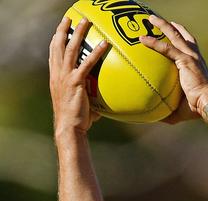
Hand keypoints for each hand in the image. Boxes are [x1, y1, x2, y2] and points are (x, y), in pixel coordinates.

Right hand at [49, 16, 108, 133]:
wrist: (69, 127)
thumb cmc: (77, 119)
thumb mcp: (82, 104)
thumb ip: (92, 99)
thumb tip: (106, 103)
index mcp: (56, 77)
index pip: (54, 53)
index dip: (56, 40)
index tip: (61, 29)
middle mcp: (58, 73)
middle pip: (59, 45)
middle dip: (64, 30)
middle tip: (71, 18)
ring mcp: (65, 76)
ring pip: (71, 49)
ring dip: (78, 33)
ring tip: (86, 22)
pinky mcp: (76, 82)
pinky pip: (87, 64)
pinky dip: (95, 53)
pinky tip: (104, 45)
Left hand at [140, 16, 207, 122]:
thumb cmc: (197, 108)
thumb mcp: (180, 109)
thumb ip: (168, 110)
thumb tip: (156, 117)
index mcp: (196, 65)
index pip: (189, 47)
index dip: (182, 39)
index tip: (174, 33)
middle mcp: (195, 57)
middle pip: (183, 36)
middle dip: (172, 26)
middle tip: (160, 21)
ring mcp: (190, 56)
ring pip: (174, 35)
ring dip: (162, 25)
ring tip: (150, 18)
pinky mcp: (185, 60)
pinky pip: (166, 48)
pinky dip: (154, 42)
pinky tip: (142, 39)